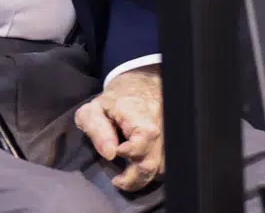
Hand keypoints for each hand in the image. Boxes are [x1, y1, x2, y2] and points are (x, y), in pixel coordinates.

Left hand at [75, 66, 163, 191]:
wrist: (139, 84)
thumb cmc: (113, 100)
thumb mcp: (93, 110)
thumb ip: (98, 131)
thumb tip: (110, 154)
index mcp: (139, 115)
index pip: (143, 140)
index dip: (130, 152)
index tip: (114, 153)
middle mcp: (159, 125)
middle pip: (153, 162)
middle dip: (134, 178)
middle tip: (118, 180)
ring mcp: (168, 134)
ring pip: (162, 167)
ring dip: (143, 176)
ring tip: (127, 176)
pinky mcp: (171, 142)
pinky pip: (165, 163)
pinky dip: (152, 170)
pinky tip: (138, 169)